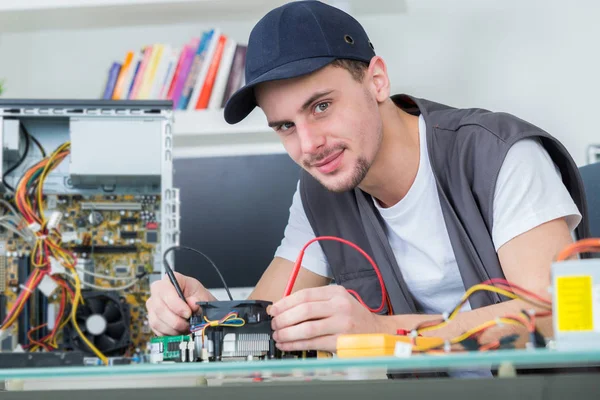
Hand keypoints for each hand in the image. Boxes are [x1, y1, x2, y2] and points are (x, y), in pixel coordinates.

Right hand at [146, 271, 215, 335]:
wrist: (197, 307)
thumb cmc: (197, 297)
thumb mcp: (202, 295)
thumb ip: (198, 300)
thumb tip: (191, 304)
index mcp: (171, 280)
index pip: (165, 290)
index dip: (176, 304)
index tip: (188, 313)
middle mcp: (158, 292)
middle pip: (159, 308)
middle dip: (176, 320)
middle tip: (188, 323)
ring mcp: (153, 306)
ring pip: (157, 321)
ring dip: (174, 328)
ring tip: (185, 327)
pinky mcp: (152, 319)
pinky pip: (157, 330)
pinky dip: (170, 333)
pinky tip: (179, 330)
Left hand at [269, 285, 383, 352]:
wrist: (377, 331)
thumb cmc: (353, 316)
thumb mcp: (338, 300)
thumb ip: (315, 302)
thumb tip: (284, 307)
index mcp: (336, 292)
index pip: (305, 294)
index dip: (285, 302)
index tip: (274, 309)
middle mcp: (340, 306)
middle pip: (304, 310)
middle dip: (284, 318)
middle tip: (274, 324)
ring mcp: (342, 324)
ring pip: (307, 328)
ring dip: (288, 333)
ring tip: (278, 336)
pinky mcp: (341, 341)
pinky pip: (313, 343)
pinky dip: (297, 345)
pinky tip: (287, 345)